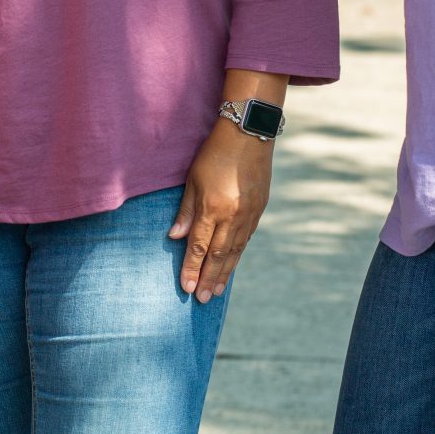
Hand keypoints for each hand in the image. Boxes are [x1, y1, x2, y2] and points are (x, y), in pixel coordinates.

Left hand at [169, 119, 273, 303]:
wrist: (249, 133)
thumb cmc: (214, 153)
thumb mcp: (193, 178)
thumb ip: (186, 210)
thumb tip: (175, 237)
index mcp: (213, 208)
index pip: (198, 246)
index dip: (191, 268)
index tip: (186, 288)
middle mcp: (232, 216)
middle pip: (218, 255)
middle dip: (208, 278)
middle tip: (202, 299)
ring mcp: (249, 214)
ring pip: (235, 251)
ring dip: (224, 273)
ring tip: (216, 290)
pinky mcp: (259, 209)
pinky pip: (246, 239)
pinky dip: (237, 255)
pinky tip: (231, 265)